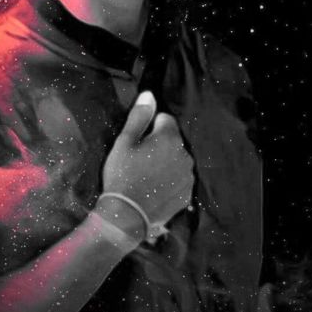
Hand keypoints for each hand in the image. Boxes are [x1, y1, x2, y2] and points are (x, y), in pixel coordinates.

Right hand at [100, 91, 193, 234]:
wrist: (126, 216)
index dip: (150, 127)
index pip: (165, 119)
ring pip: (177, 159)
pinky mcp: (187, 194)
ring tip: (147, 176)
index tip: (138, 142)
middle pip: (173, 140)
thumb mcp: (124, 142)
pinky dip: (170, 180)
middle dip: (160, 145)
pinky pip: (180, 179)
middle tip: (140, 160)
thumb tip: (149, 94)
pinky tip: (155, 189)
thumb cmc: (123, 175)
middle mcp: (185, 154)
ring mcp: (188, 176)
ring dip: (166, 162)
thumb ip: (139, 116)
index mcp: (170, 137)